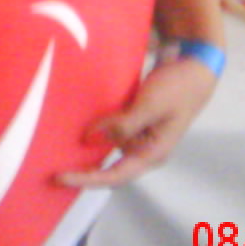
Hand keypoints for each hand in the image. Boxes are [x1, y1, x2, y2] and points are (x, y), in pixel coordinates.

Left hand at [56, 57, 216, 188]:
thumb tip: (90, 139)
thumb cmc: (177, 88)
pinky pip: (111, 129)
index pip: (114, 176)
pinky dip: (95, 128)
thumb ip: (122, 124)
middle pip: (108, 166)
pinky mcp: (136, 120)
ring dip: (86, 147)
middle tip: (49, 167)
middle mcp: (144, 149)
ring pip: (108, 146)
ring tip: (55, 144)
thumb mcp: (150, 106)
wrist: (194, 66)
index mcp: (152, 153)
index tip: (60, 177)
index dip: (86, 179)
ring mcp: (141, 135)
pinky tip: (76, 121)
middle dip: (82, 168)